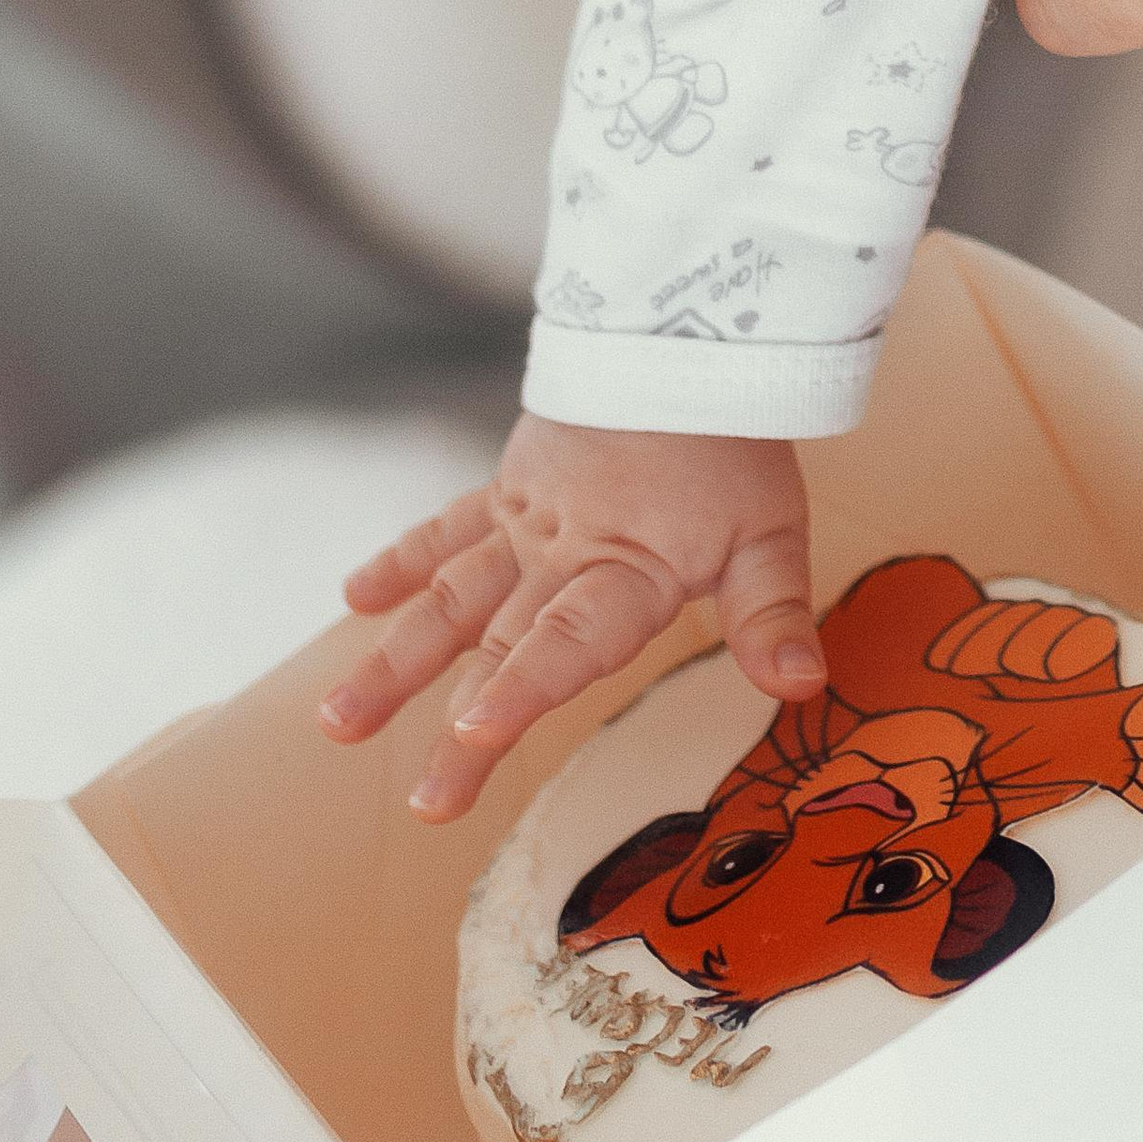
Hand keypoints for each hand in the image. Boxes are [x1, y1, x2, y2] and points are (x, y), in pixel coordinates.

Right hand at [319, 416, 823, 821]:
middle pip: (504, 648)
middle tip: (427, 803)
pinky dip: (401, 562)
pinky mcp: (507, 488)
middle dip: (460, 730)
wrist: (687, 338)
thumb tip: (804, 690)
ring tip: (339, 722)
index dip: (522, 688)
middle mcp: (561, 553)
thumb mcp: (771, 531)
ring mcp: (524, 521)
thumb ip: (774, 615)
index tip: (472, 734)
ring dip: (394, 661)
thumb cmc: (733, 444)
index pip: (567, 640)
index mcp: (625, 570)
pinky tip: (354, 600)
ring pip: (449, 598)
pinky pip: (446, 530)